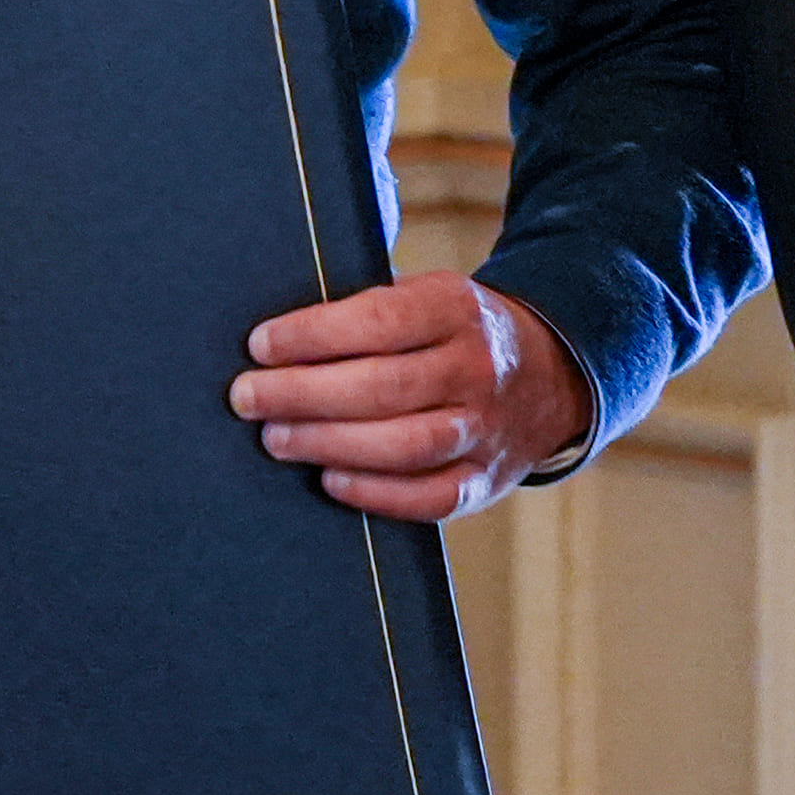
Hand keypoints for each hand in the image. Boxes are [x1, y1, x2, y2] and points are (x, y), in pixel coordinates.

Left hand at [233, 271, 589, 524]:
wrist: (546, 378)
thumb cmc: (453, 335)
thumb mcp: (429, 297)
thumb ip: (372, 312)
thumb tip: (281, 341)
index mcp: (458, 307)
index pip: (379, 319)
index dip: (313, 334)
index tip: (259, 345)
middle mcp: (478, 368)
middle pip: (384, 386)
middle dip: (303, 393)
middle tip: (248, 398)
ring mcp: (486, 429)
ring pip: (405, 444)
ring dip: (329, 443)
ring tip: (276, 439)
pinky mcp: (485, 481)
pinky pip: (428, 497)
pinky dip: (374, 492)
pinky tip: (329, 480)